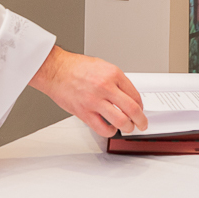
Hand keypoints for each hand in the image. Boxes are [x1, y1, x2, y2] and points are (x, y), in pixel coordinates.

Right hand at [28, 46, 147, 136]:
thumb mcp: (102, 66)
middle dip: (141, 120)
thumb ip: (116, 80)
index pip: (135, 94)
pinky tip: (110, 128)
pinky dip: (110, 131)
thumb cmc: (75, 67)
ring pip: (121, 121)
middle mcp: (106, 87)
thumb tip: (126, 94)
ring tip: (128, 128)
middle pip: (132, 109)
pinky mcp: (84, 112)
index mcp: (113, 74)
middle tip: (142, 123)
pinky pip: (103, 128)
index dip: (141, 105)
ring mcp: (95, 101)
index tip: (140, 110)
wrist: (55, 70)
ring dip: (128, 127)